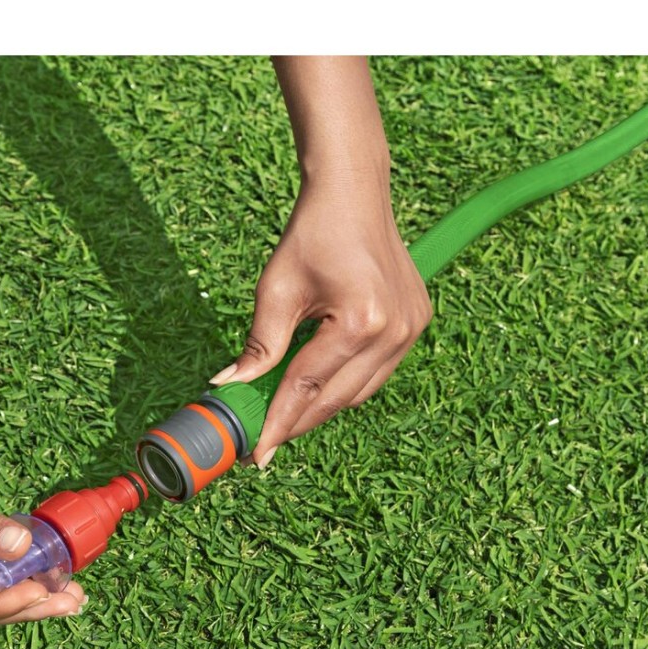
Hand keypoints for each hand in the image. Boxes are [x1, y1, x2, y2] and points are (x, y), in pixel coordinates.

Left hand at [211, 166, 431, 465]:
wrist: (354, 194)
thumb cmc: (312, 234)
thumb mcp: (275, 289)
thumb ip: (259, 345)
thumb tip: (230, 386)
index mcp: (360, 321)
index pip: (307, 386)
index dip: (278, 423)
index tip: (256, 454)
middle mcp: (395, 331)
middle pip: (336, 399)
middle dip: (297, 422)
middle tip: (263, 441)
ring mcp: (412, 329)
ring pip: (359, 393)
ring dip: (322, 407)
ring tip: (285, 416)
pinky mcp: (417, 324)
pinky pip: (376, 374)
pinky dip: (345, 385)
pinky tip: (317, 387)